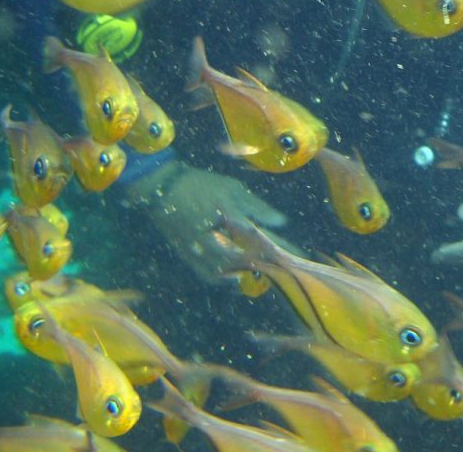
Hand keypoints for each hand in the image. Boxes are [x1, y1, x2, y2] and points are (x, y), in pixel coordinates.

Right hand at [125, 161, 287, 281]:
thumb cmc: (203, 185)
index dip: (281, 248)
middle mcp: (214, 237)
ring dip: (248, 271)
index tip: (299, 255)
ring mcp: (199, 250)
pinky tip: (237, 275)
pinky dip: (226, 277)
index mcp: (228, 217)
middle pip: (246, 259)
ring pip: (228, 270)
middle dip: (267, 263)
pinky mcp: (189, 257)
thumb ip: (257, 208)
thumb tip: (282, 222)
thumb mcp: (233, 189)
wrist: (163, 189)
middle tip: (284, 267)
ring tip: (264, 269)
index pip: (261, 238)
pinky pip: (210, 275)